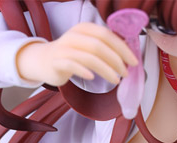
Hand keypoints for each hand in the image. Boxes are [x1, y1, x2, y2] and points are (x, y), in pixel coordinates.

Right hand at [16, 22, 137, 86]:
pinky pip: (73, 65)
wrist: (43, 60)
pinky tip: (93, 78)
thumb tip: (127, 55)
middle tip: (126, 73)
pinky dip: (84, 71)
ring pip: (89, 57)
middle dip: (116, 60)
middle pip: (99, 46)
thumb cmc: (70, 54)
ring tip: (116, 80)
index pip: (107, 35)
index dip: (122, 48)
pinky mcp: (58, 61)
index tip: (133, 61)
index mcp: (85, 28)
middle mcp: (75, 35)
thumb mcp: (87, 45)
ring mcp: (65, 48)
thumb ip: (103, 47)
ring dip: (106, 70)